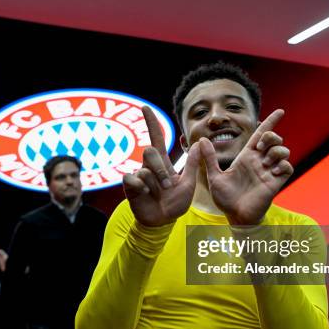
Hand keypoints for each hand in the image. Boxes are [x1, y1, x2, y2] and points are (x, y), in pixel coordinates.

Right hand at [123, 106, 200, 226]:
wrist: (163, 222)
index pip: (156, 138)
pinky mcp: (130, 186)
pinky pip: (132, 178)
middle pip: (150, 151)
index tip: (145, 107)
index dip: (151, 122)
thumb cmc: (175, 203)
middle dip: (160, 169)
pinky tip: (145, 194)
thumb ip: (192, 164)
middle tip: (167, 185)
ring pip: (144, 169)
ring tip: (158, 194)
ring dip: (154, 182)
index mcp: (162, 163)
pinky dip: (141, 187)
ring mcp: (138, 176)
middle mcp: (149, 166)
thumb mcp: (188, 183)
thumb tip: (198, 143)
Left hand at [199, 109, 292, 224]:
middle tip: (259, 147)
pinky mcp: (276, 182)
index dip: (270, 122)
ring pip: (283, 151)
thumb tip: (200, 140)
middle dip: (271, 136)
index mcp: (246, 157)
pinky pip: (287, 167)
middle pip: (273, 139)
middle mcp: (259, 162)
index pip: (260, 135)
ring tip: (265, 162)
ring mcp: (269, 171)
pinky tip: (272, 171)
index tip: (280, 111)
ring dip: (276, 151)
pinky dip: (282, 165)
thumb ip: (209, 159)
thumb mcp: (214, 177)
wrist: (235, 216)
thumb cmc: (225, 199)